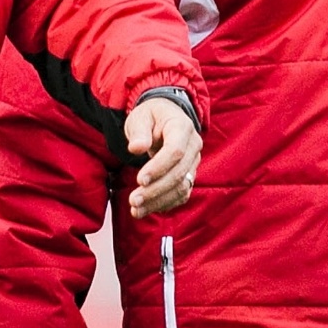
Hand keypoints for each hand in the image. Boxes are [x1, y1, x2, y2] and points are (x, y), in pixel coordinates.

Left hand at [124, 97, 201, 218]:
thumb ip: (139, 131)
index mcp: (182, 127)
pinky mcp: (189, 176)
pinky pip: (181, 194)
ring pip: (182, 188)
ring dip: (158, 201)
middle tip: (133, 200)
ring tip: (136, 210)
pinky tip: (146, 209)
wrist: (165, 118)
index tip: (140, 180)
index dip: (159, 167)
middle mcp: (193, 146)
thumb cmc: (151, 117)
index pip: (175, 151)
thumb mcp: (140, 117)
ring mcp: (194, 163)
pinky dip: (164, 204)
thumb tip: (136, 148)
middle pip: (179, 173)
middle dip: (156, 190)